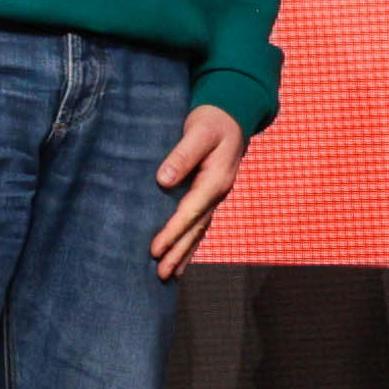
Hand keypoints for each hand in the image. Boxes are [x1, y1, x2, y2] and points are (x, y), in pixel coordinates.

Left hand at [148, 104, 248, 277]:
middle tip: (161, 275)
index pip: (189, 213)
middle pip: (196, 229)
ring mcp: (216, 195)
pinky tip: (183, 254)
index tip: (155, 251)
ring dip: (185, 252)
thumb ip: (182, 156)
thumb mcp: (198, 132)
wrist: (234, 114)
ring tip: (170, 274)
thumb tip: (163, 181)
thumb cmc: (213, 120)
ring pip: (199, 230)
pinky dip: (191, 241)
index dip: (172, 233)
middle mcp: (218, 193)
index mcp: (215, 181)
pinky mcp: (211, 193)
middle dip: (178, 253)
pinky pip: (201, 222)